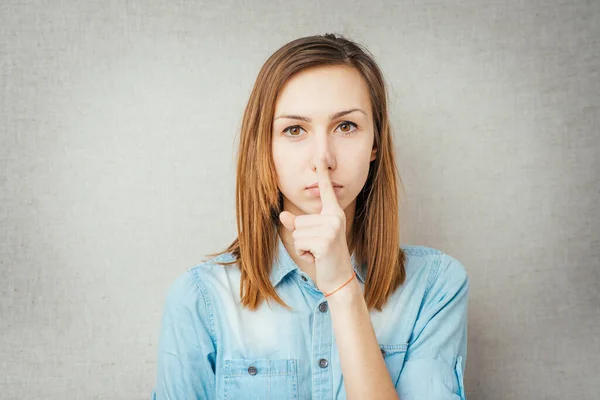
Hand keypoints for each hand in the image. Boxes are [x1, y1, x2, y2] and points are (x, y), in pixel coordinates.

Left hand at [279, 156, 353, 293]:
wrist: (340, 280)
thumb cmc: (326, 258)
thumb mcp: (311, 239)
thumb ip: (297, 225)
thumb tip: (282, 214)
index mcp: (334, 213)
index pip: (326, 191)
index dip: (322, 174)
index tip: (320, 157)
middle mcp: (335, 217)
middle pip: (299, 220)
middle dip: (302, 238)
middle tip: (318, 248)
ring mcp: (331, 228)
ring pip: (297, 232)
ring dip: (303, 247)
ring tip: (318, 253)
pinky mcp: (325, 241)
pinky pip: (299, 242)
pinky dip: (304, 254)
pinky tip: (317, 258)